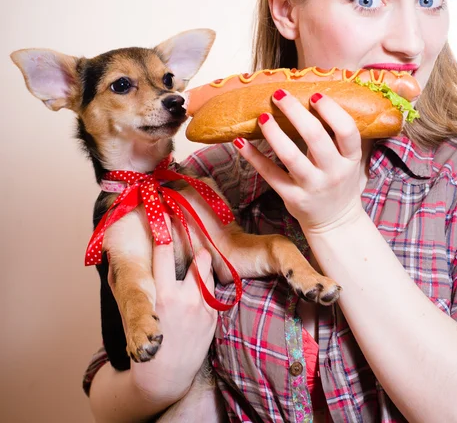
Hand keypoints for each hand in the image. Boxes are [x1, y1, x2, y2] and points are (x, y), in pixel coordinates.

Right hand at [109, 222, 217, 405]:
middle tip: (191, 230)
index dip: (165, 229)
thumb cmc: (144, 340)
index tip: (166, 211)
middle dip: (195, 244)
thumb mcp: (132, 311)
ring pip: (208, 272)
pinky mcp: (213, 315)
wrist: (165, 374)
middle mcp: (185, 299)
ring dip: (201, 266)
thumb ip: (128, 284)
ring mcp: (203, 307)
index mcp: (161, 296)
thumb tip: (114, 253)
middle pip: (199, 259)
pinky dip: (204, 286)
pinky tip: (195, 291)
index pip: (164, 252)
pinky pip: (211, 289)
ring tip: (194, 265)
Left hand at [234, 89, 364, 231]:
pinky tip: (241, 141)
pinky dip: (253, 157)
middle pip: (315, 137)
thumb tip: (321, 96)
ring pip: (290, 155)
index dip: (331, 110)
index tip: (315, 95)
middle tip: (279, 95)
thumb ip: (339, 136)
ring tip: (263, 116)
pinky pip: (270, 174)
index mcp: (350, 158)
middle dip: (295, 112)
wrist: (336, 222)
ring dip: (274, 133)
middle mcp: (333, 172)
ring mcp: (312, 186)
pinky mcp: (292, 197)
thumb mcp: (349, 160)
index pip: (347, 130)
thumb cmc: (340, 181)